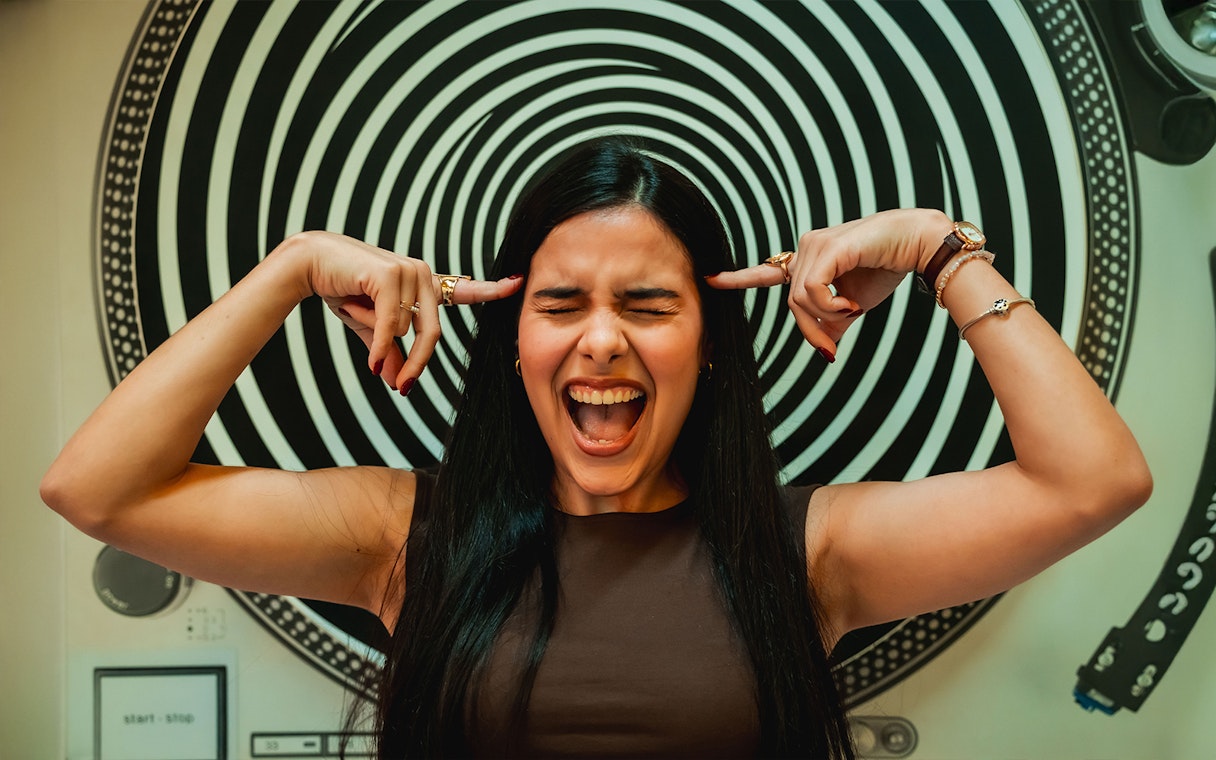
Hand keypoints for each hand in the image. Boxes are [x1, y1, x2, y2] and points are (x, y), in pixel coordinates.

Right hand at [289, 231, 523, 391]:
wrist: (309, 264)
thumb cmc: (342, 290)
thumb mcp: (370, 328)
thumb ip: (388, 350)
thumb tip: (397, 381)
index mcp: (423, 285)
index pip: (462, 290)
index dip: (490, 290)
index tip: (517, 284)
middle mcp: (422, 274)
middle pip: (432, 333)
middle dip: (416, 364)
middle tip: (403, 389)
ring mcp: (409, 271)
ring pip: (405, 330)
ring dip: (375, 334)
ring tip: (351, 307)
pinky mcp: (391, 275)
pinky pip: (392, 324)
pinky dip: (379, 345)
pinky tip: (369, 363)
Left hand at [705, 208, 949, 359]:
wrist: (919, 245)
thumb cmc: (888, 267)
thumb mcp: (855, 305)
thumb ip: (834, 322)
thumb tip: (824, 348)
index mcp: (809, 260)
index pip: (768, 272)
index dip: (739, 278)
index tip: (710, 279)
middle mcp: (807, 248)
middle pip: (792, 303)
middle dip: (811, 331)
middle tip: (831, 350)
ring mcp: (814, 245)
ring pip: (799, 300)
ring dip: (825, 318)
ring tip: (853, 312)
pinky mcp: (827, 248)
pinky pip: (810, 291)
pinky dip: (829, 305)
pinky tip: (852, 304)